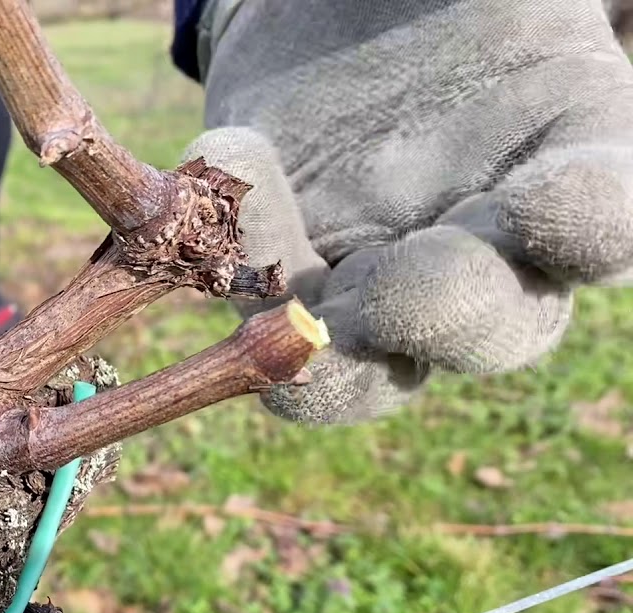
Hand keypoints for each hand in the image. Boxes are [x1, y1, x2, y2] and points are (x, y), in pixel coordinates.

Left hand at [181, 0, 632, 423]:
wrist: (326, 4)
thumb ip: (496, 15)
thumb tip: (534, 4)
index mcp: (569, 157)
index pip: (602, 221)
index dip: (582, 226)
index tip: (541, 201)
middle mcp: (487, 245)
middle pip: (496, 327)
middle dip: (449, 313)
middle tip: (399, 283)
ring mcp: (381, 277)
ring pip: (377, 369)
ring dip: (340, 360)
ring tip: (297, 314)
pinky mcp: (286, 277)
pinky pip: (265, 309)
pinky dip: (240, 272)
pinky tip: (224, 186)